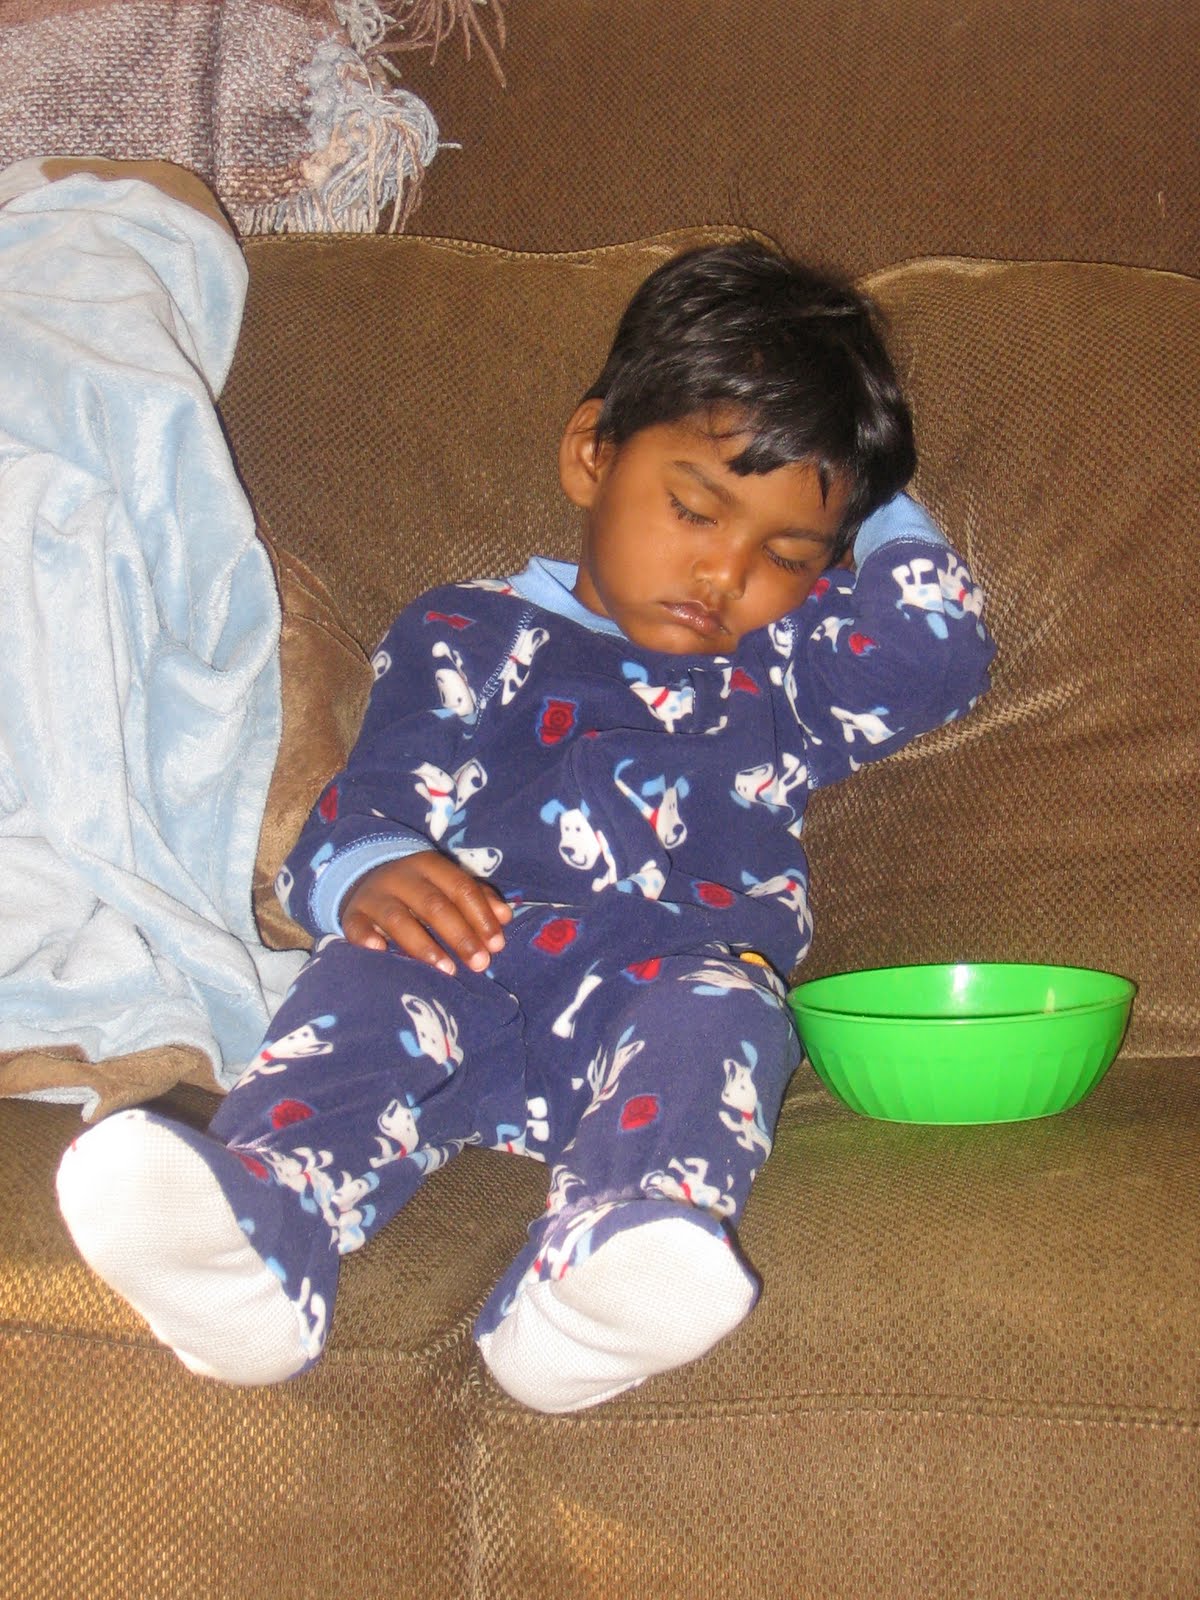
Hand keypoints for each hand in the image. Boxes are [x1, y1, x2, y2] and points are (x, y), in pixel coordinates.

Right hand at [340, 852, 510, 973]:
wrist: (363, 880)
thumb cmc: (418, 889)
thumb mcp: (446, 885)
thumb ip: (477, 898)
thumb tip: (505, 917)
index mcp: (429, 865)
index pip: (460, 888)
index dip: (481, 916)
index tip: (496, 945)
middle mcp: (401, 876)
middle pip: (434, 905)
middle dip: (460, 935)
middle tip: (480, 964)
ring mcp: (374, 895)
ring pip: (398, 918)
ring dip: (424, 945)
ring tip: (447, 970)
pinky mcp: (353, 914)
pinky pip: (357, 927)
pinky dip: (368, 939)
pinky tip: (382, 952)